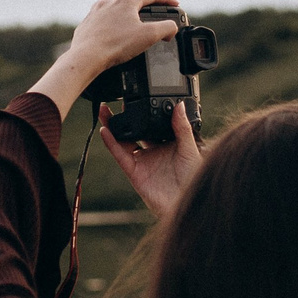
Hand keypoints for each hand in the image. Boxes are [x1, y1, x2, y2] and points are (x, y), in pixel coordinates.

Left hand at [29, 0, 180, 114]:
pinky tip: (112, 32)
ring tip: (128, 21)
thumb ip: (166, 28)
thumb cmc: (115, 45)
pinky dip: (108, 21)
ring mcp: (95, 12)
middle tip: (146, 10)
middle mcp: (109, 2)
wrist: (86, 57)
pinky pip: (99, 17)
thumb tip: (172, 28)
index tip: (175, 4)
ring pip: (110, 2)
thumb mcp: (149, 36)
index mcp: (126, 1)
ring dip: (121, 8)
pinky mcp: (87, 24)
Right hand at [99, 99, 203, 219]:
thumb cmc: (193, 179)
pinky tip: (105, 130)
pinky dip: (111, 143)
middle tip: (116, 100)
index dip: (144, 112)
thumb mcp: (190, 148)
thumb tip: (179, 106)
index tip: (138, 96)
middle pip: (134, 130)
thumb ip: (182, 127)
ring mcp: (142, 161)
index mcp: (167, 144)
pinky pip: (120, 155)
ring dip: (113, 126)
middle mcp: (153, 152)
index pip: (152, 125)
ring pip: (123, 140)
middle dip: (124, 117)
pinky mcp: (134, 172)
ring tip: (105, 111)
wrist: (186, 201)